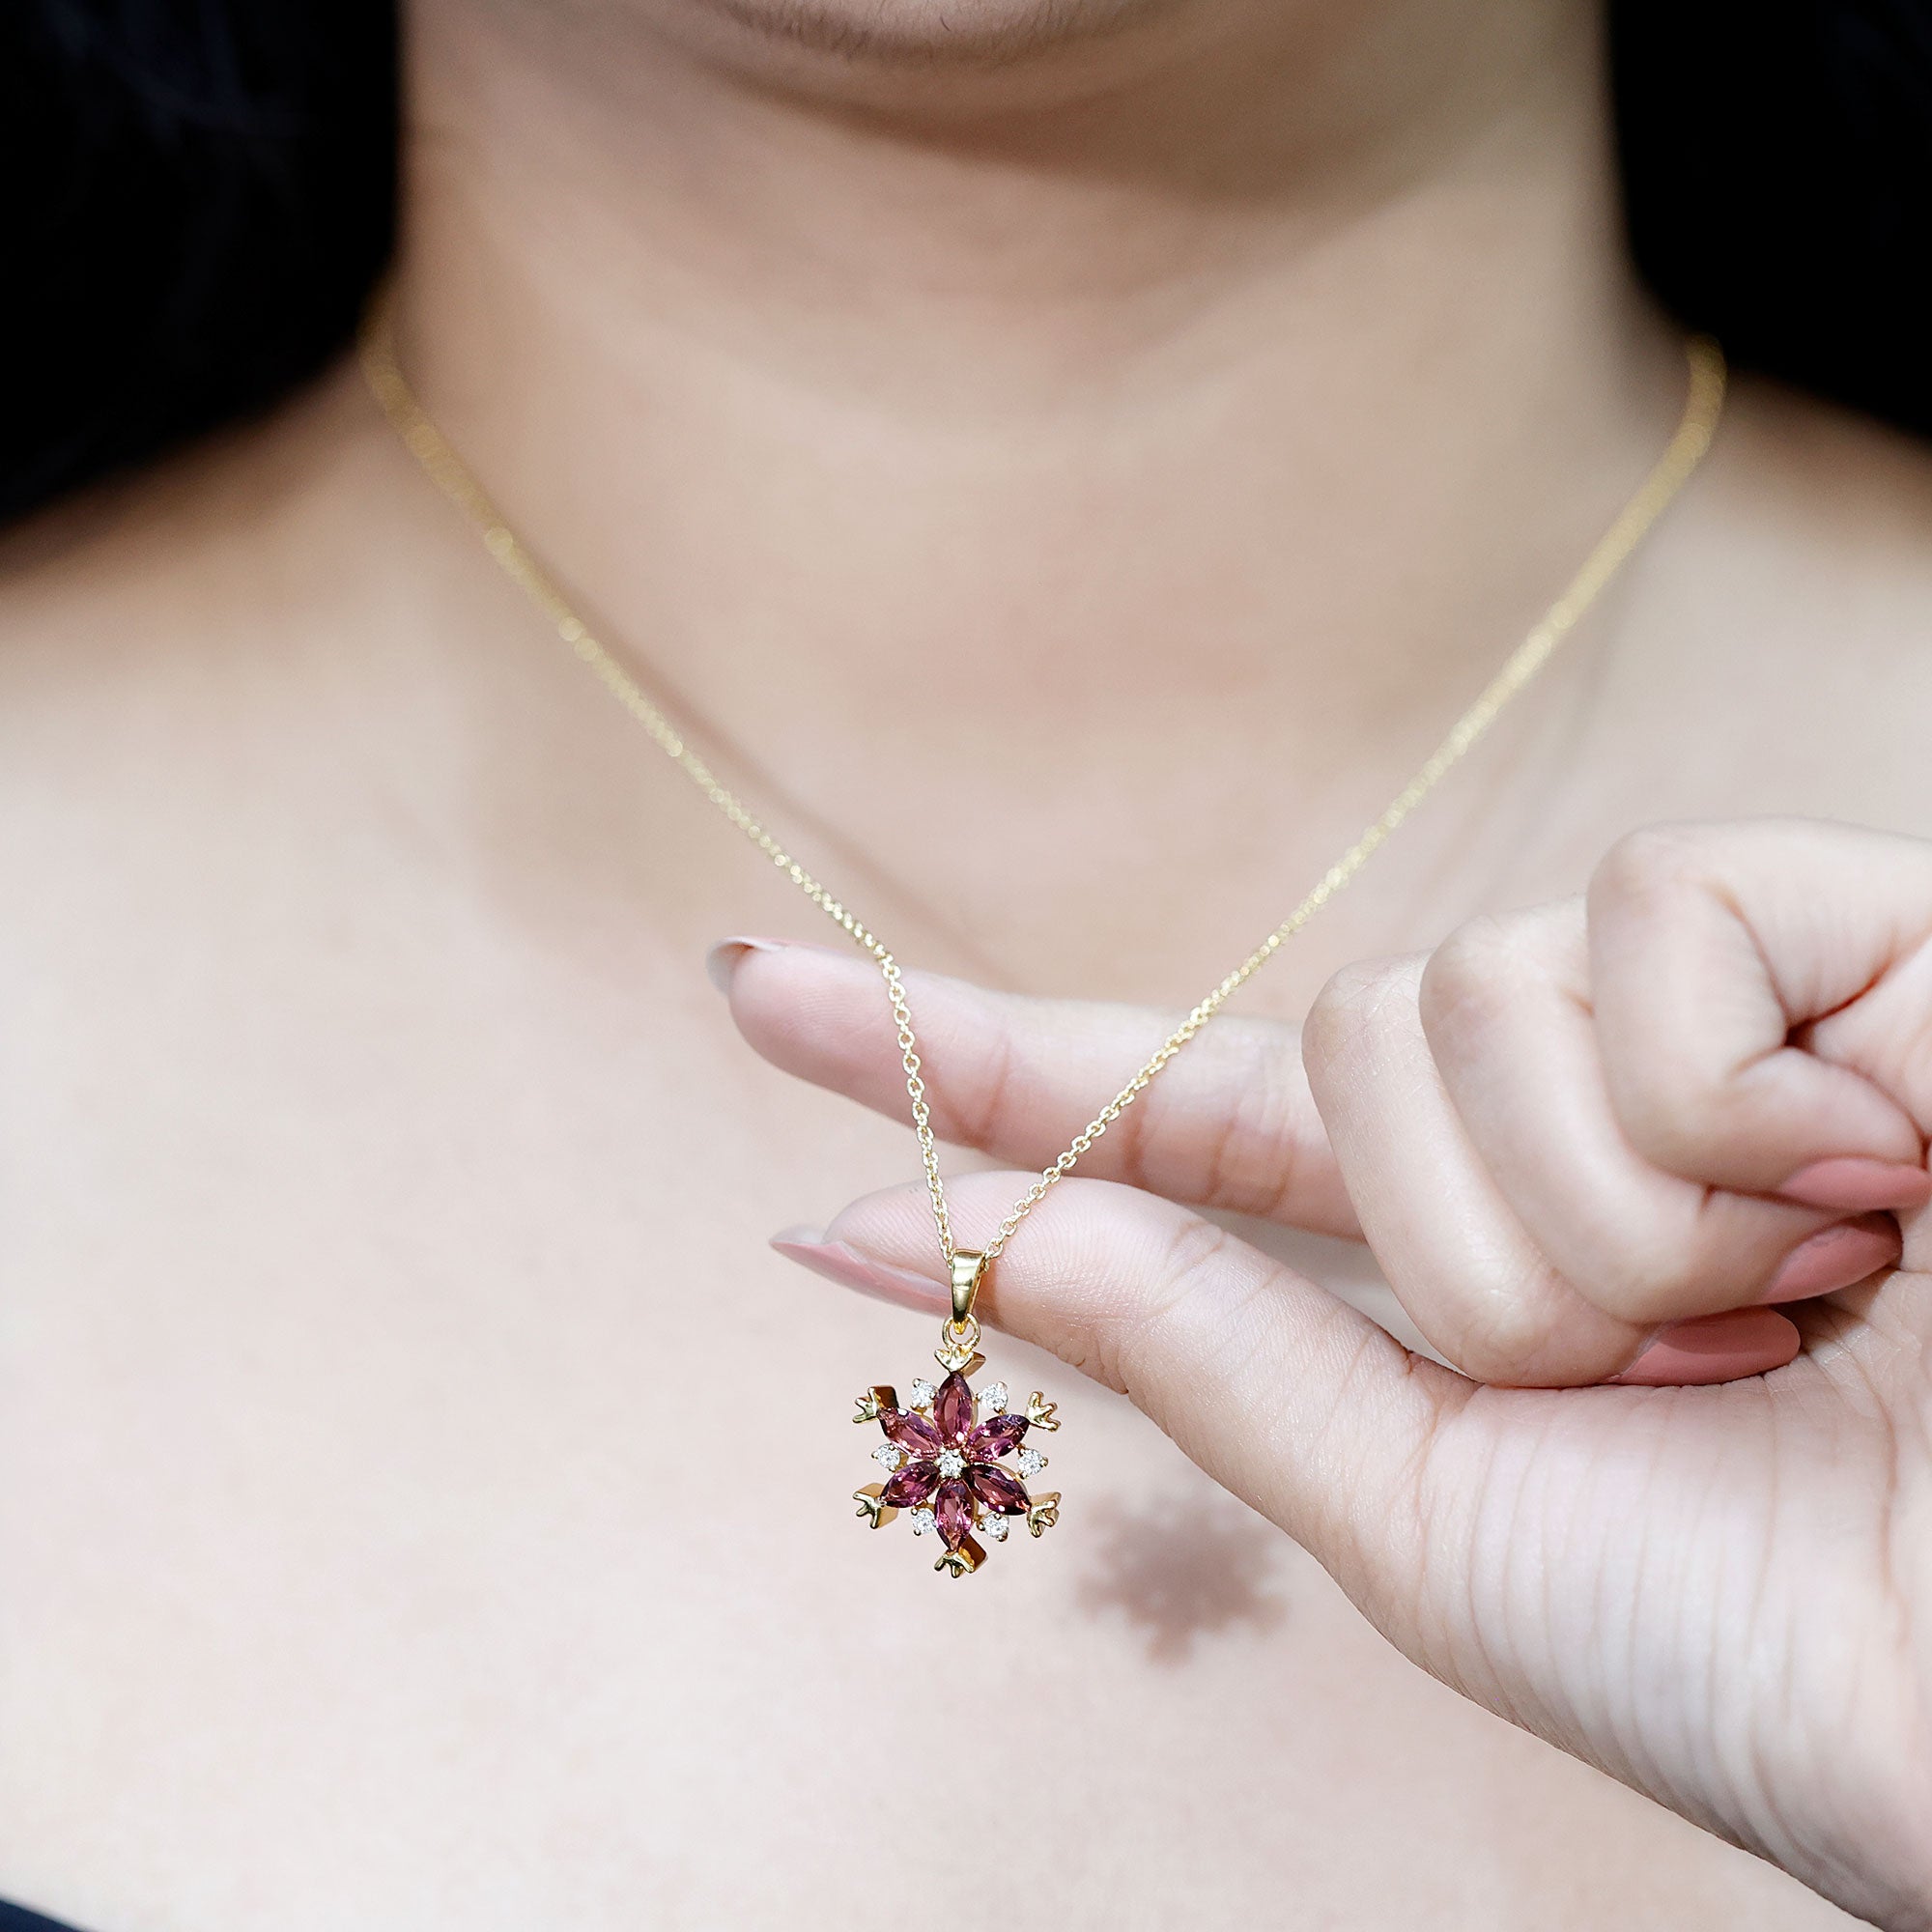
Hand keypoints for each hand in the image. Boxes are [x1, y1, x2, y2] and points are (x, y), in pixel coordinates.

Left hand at [714, 819, 1931, 1927]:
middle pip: (1328, 1054)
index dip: (969, 1058)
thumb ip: (1190, 1339)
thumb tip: (934, 1229)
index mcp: (1440, 1248)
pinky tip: (1883, 1186)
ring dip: (1609, 1228)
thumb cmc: (1765, 1646)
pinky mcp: (1823, 926)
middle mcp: (1539, 1105)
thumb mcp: (1425, 1511)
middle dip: (1480, 1266)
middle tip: (1689, 1376)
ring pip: (1456, 1006)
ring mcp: (1679, 1009)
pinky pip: (1641, 933)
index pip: (1158, 1108)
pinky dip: (1732, 1108)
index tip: (755, 1005)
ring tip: (1804, 1317)